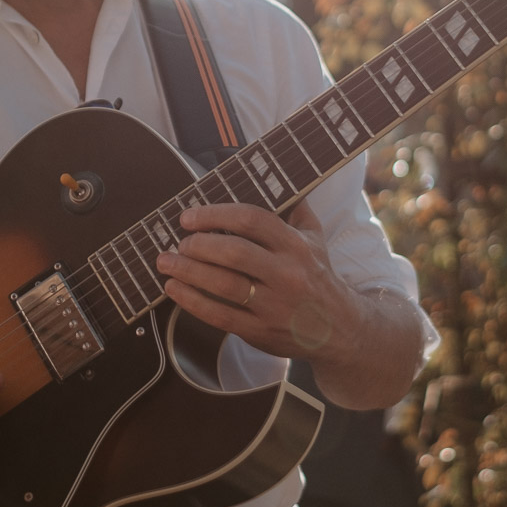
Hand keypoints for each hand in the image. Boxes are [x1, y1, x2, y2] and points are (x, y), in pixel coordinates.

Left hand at [154, 202, 356, 363]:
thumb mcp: (315, 238)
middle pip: (235, 252)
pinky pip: (220, 315)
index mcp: (296, 246)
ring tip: (166, 262)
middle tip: (178, 242)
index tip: (189, 216)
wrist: (340, 329)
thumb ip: (294, 208)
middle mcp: (287, 274)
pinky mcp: (261, 331)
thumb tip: (274, 175)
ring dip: (188, 271)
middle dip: (198, 244)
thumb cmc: (317, 277)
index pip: (252, 220)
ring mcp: (274, 305)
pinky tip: (174, 289)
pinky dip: (192, 302)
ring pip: (224, 285)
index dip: (216, 214)